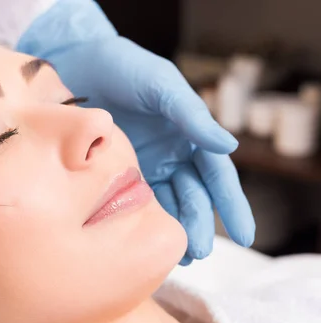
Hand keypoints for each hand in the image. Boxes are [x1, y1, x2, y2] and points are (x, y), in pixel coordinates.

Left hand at [18, 0, 254, 263]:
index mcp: (189, 135)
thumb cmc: (124, 69)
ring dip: (172, 229)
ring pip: (165, 204)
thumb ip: (191, 115)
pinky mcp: (114, 172)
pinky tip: (139, 240)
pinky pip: (131, 201)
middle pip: (193, 196)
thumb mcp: (160, 86)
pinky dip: (138, 221)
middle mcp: (170, 154)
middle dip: (199, 224)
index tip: (246, 234)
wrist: (78, 65)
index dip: (231, 203)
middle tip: (199, 251)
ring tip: (177, 255)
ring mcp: (143, 165)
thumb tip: (228, 146)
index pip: (217, 175)